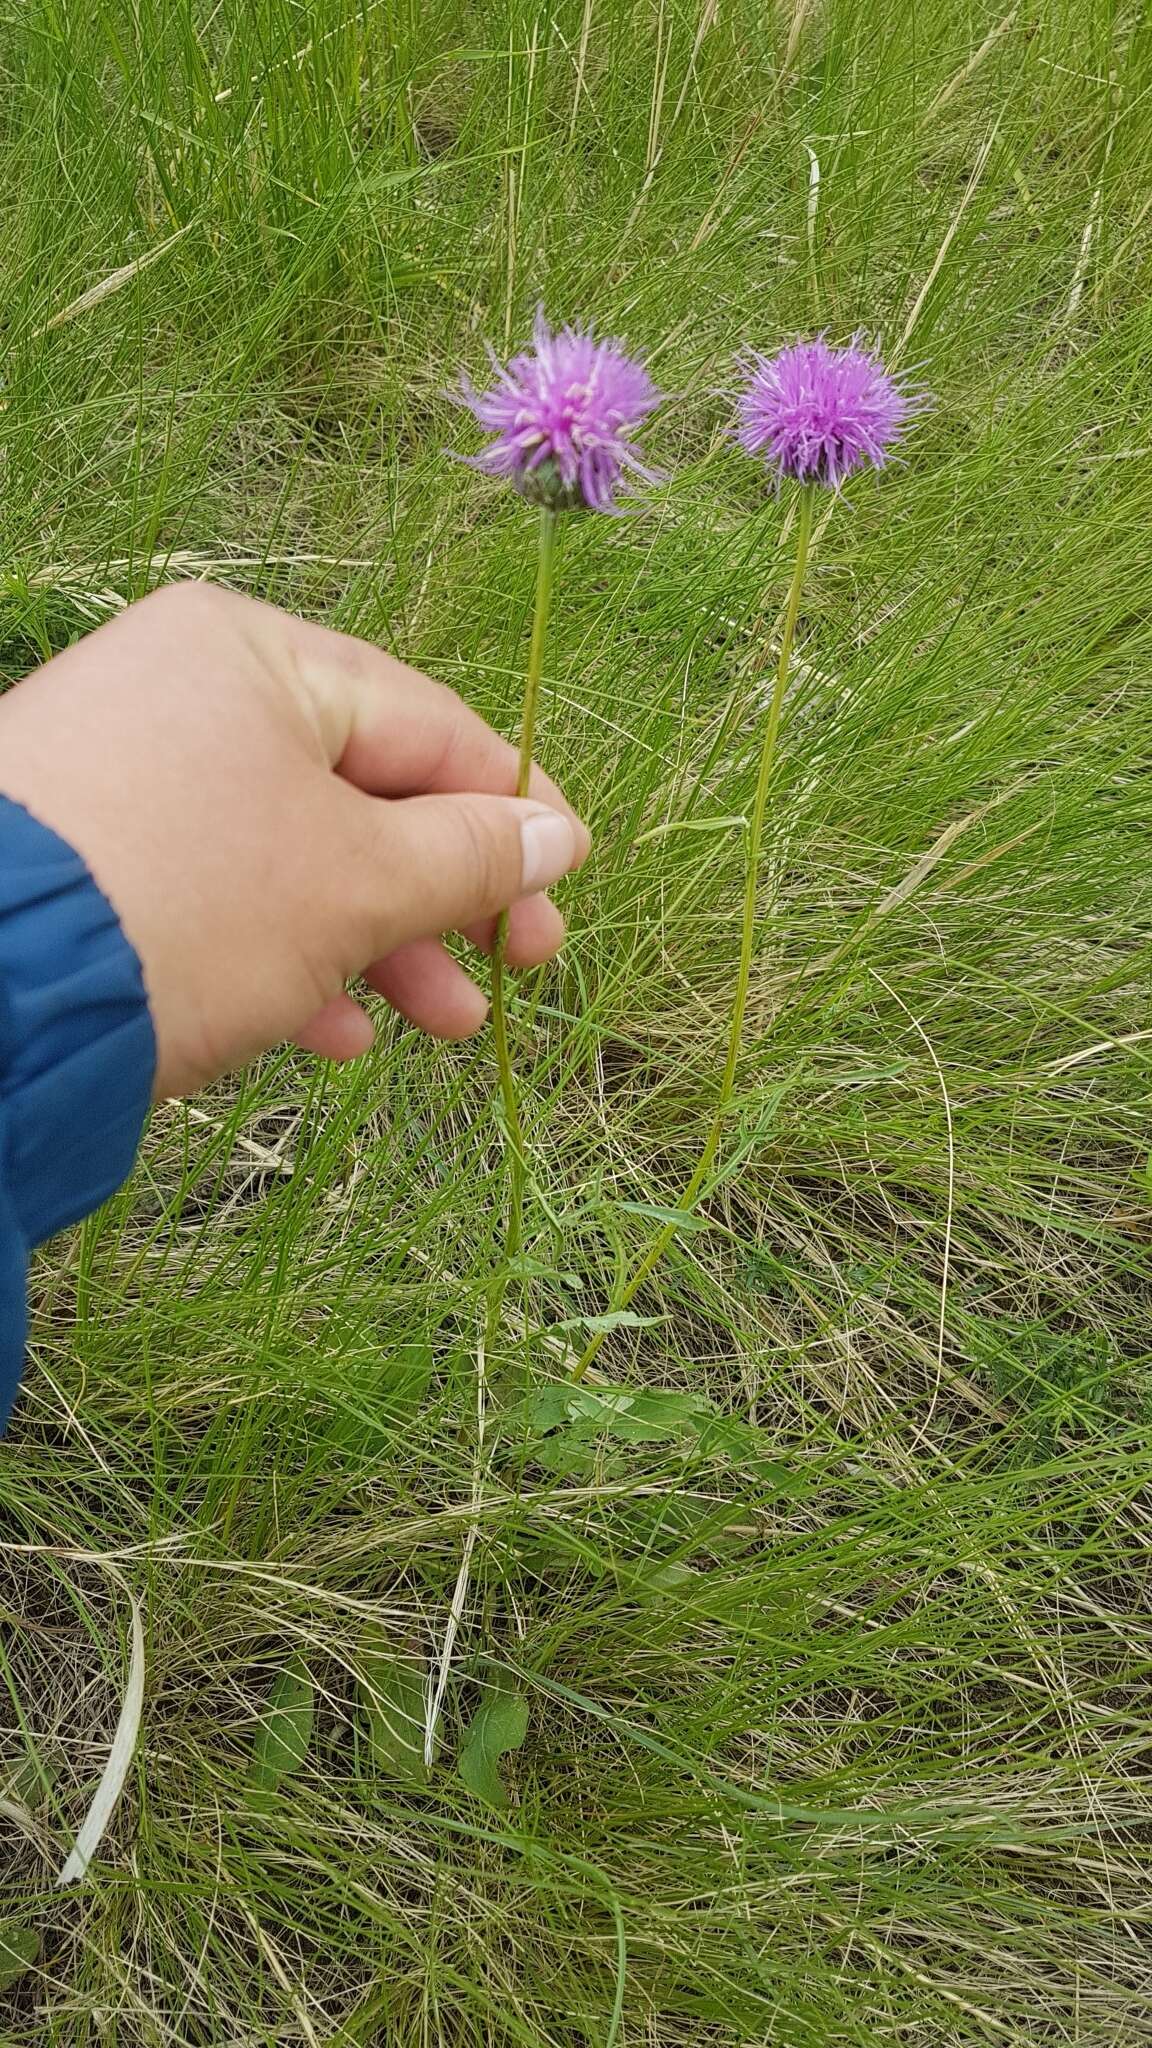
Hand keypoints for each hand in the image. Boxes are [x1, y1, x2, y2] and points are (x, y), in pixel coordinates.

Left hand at [0, 583, 588, 1096]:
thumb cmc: (192, 904)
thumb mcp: (355, 882)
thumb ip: (466, 856)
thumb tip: (557, 837)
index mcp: (252, 653)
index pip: (426, 722)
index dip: (511, 808)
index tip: (566, 886)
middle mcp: (183, 690)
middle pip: (361, 792)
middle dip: (446, 897)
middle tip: (517, 971)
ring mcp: (127, 773)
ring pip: (293, 854)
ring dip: (381, 944)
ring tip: (442, 1027)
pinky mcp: (91, 855)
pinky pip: (219, 892)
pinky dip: (287, 957)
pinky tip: (334, 1037)